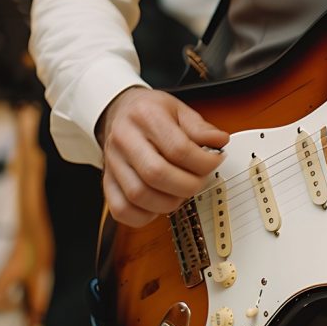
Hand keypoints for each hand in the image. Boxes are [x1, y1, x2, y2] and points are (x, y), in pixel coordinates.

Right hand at [97, 87, 229, 226]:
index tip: (215, 162)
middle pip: (157, 174)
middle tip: (199, 180)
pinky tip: (158, 204)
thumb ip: (200, 128)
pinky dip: (144, 216)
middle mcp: (125, 139)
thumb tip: (219, 142)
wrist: (120, 111)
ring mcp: (112, 162)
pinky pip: (121, 210)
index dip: (204, 162)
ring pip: (138, 195)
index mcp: (146, 116)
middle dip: (188, 185)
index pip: (178, 149)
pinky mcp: (107, 182)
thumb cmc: (151, 112)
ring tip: (181, 192)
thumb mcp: (179, 110)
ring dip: (169, 202)